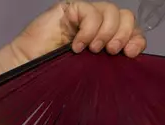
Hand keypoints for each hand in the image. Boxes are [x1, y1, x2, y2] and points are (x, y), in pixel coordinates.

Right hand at [0, 1, 146, 69]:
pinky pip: (90, 11)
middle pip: (126, 17)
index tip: (130, 54)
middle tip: (111, 52)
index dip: (136, 38)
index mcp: (107, 40)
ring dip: (107, 32)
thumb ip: (111, 64)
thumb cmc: (57, 75)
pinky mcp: (70, 9)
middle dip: (123, 35)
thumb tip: (131, 59)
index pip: (132, 30)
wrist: (29, 69)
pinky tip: (77, 45)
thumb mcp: (93, 72)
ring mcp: (84, 15)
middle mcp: (98, 25)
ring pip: (111, 11)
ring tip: (93, 50)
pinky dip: (88, 29)